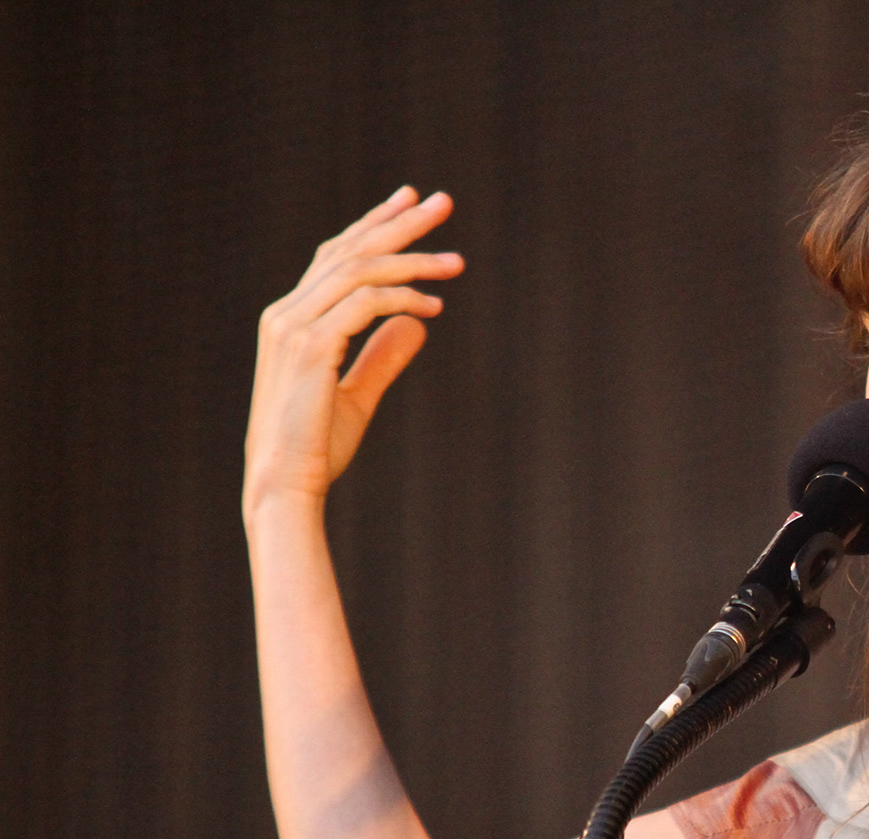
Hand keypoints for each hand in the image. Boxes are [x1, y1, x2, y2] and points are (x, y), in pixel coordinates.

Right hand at [243, 186, 464, 518]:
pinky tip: (434, 306)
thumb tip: (418, 323)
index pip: (335, 256)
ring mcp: (293, 327)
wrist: (286, 482)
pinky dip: (402, 299)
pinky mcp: (310, 346)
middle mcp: (287, 314)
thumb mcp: (358, 394)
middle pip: (348, 250)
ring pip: (358, 270)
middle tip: (443, 201)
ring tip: (457, 262)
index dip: (373, 225)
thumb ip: (384, 357)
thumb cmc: (317, 446)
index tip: (408, 200)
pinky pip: (364, 304)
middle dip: (399, 222)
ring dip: (412, 260)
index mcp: (292, 319)